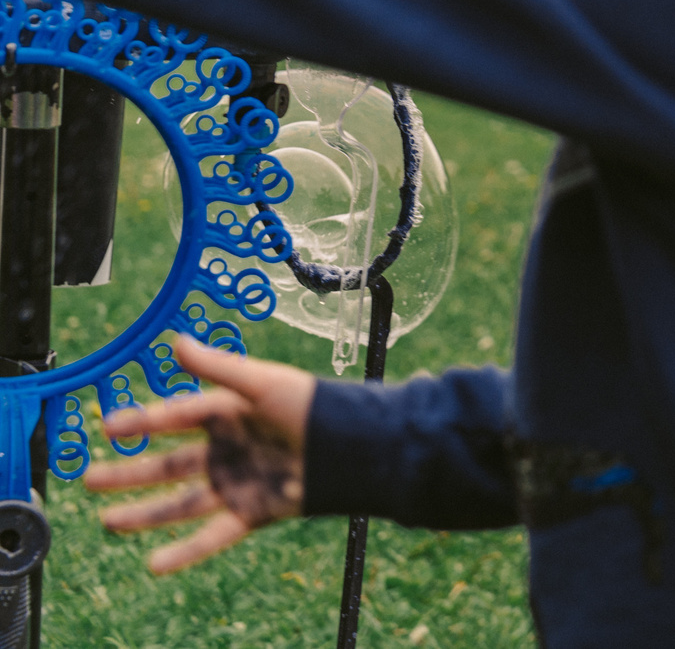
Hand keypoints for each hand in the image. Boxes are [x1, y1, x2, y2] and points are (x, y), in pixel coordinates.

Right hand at [84, 336, 314, 573]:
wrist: (355, 447)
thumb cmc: (313, 406)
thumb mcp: (261, 382)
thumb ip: (216, 367)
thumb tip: (175, 341)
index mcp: (230, 414)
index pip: (175, 418)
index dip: (141, 421)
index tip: (105, 426)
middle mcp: (228, 451)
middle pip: (168, 466)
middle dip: (129, 474)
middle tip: (89, 480)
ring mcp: (237, 483)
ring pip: (180, 503)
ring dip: (144, 513)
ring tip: (107, 521)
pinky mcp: (253, 512)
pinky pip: (211, 535)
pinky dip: (185, 552)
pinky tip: (155, 563)